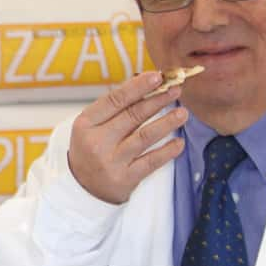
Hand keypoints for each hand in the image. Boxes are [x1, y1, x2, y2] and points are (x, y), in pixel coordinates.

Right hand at [67, 70, 187, 204]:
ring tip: (183, 113)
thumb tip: (147, 86)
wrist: (82, 189)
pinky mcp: (125, 179)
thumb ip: (113, 109)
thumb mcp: (91, 127)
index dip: (138, 86)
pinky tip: (179, 142)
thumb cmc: (91, 150)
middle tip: (175, 90)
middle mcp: (97, 142)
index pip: (115, 100)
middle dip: (157, 100)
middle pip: (132, 116)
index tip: (157, 76)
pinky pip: (151, 162)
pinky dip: (167, 151)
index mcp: (86, 124)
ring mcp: (111, 161)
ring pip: (144, 137)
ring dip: (166, 123)